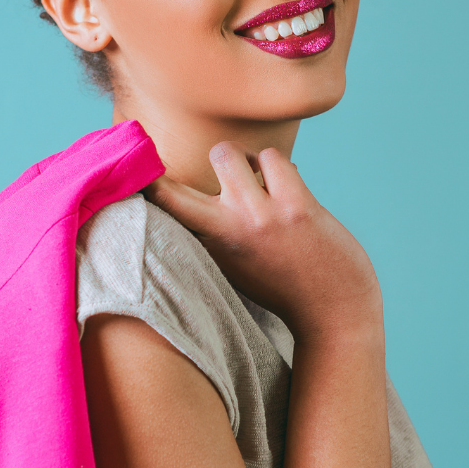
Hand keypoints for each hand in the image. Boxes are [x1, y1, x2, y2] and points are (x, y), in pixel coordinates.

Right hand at [145, 143, 381, 343]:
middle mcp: (223, 233)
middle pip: (169, 187)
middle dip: (172, 176)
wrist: (335, 313)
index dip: (138, 190)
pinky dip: (278, 166)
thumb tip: (187, 187)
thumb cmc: (283, 285)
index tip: (133, 174)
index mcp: (205, 251)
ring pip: (226, 153)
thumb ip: (211, 232)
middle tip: (213, 173)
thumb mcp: (233, 266)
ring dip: (243, 160)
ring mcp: (259, 217)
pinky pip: (273, 157)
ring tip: (258, 180)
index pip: (156, 216)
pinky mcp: (295, 206)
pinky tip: (286, 187)